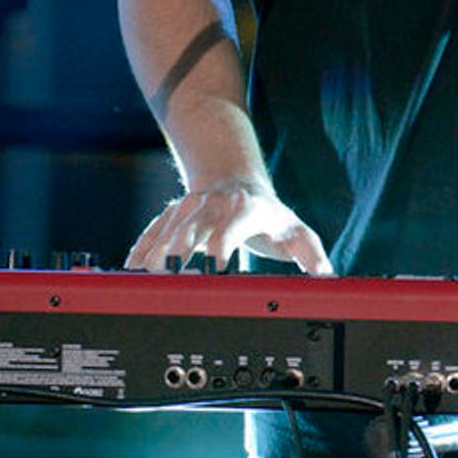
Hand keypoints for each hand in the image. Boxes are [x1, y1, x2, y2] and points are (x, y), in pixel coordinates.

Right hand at [124, 179, 333, 274]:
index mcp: (245, 208)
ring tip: (146, 276)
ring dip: (157, 249)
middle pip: (194, 225)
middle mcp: (214, 205)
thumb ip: (310, 255)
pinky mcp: (170, 216)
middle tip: (171, 275)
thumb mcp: (293, 230)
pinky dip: (141, 249)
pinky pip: (152, 231)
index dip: (224, 241)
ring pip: (169, 226)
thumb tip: (326, 277)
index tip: (217, 265)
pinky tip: (131, 270)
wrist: (234, 181)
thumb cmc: (266, 213)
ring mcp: (189, 209)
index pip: (233, 222)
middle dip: (182, 248)